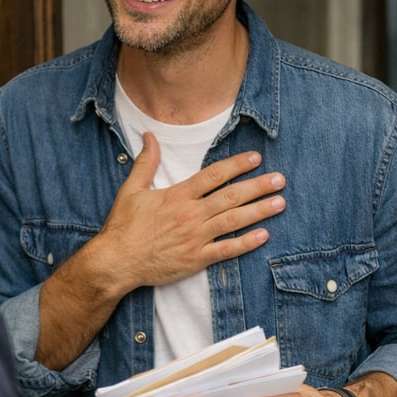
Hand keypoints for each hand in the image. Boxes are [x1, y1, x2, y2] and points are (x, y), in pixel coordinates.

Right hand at [96, 132, 285, 293]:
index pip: (214, 175)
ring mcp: (195, 238)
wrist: (116, 262)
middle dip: (258, 186)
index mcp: (177, 195)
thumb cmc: (123, 227)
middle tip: (280, 179)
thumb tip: (149, 135)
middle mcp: (190, 214)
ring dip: (259, 211)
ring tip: (280, 202)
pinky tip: (264, 235)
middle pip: (231, 196)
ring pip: (234, 221)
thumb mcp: (131, 190)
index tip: (256, 158)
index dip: (237, 165)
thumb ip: (146, 162)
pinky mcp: (196, 259)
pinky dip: (246, 243)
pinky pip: (226, 250)